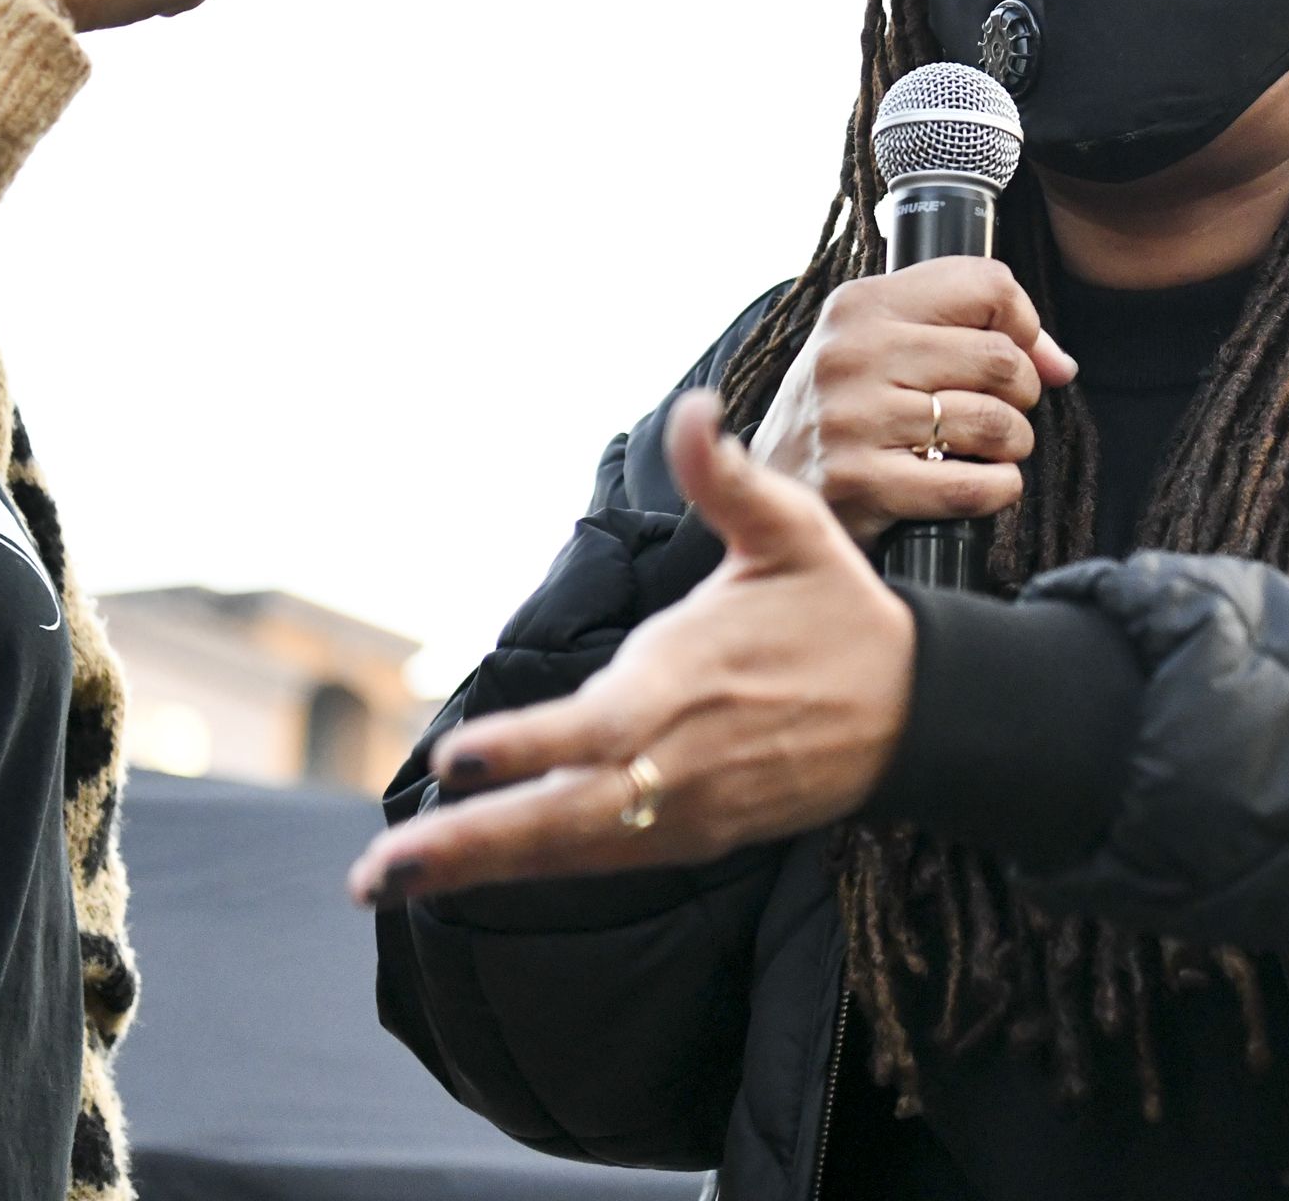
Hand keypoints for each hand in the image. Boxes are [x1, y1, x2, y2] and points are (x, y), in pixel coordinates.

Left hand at [348, 392, 914, 904]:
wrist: (912, 709)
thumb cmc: (833, 609)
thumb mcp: (791, 528)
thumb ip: (727, 477)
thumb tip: (695, 408)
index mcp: (689, 684)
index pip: (594, 728)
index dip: (525, 747)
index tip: (456, 759)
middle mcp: (679, 762)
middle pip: (562, 817)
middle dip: (467, 844)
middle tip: (376, 873)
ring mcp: (687, 811)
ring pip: (571, 850)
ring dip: (478, 867)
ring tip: (384, 881)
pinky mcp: (695, 838)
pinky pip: (602, 860)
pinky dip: (532, 868)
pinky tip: (467, 873)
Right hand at [754, 257, 1076, 544]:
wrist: (767, 486)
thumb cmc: (848, 410)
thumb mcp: (886, 346)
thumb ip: (973, 333)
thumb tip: (1062, 365)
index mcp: (863, 303)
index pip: (990, 285)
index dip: (1024, 325)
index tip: (1013, 355)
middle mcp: (853, 353)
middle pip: (1000, 358)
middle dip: (1021, 394)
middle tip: (998, 411)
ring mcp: (853, 418)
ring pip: (994, 422)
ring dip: (1010, 445)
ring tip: (984, 449)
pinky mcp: (860, 482)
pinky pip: (971, 485)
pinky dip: (997, 489)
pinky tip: (980, 483)